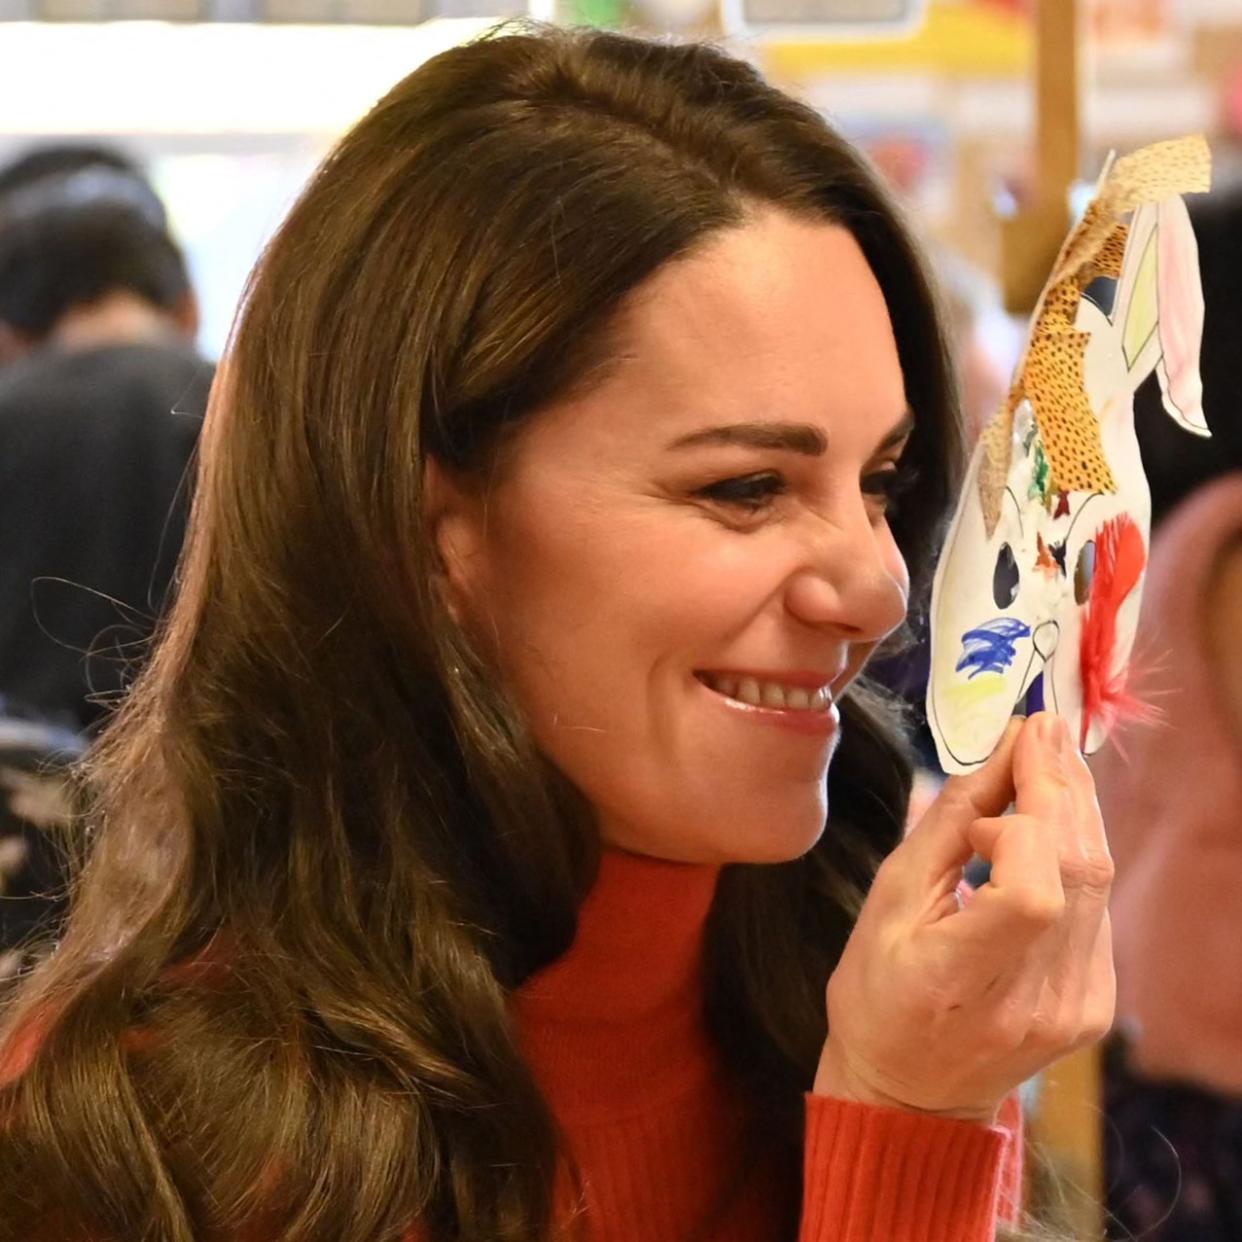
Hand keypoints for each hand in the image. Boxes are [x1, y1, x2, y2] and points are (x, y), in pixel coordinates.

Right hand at [813, 712, 1114, 1123]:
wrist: (911, 1091)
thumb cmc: (878, 991)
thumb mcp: (887, 902)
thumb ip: (945, 824)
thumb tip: (1000, 751)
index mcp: (959, 982)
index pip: (1030, 894)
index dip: (1027, 819)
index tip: (1004, 761)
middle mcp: (1032, 1000)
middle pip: (1078, 872)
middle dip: (1062, 785)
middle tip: (1042, 726)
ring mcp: (1074, 1008)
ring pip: (1098, 881)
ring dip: (1076, 808)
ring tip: (1049, 753)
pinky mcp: (1095, 1004)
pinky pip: (1096, 905)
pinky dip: (1076, 851)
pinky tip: (1050, 821)